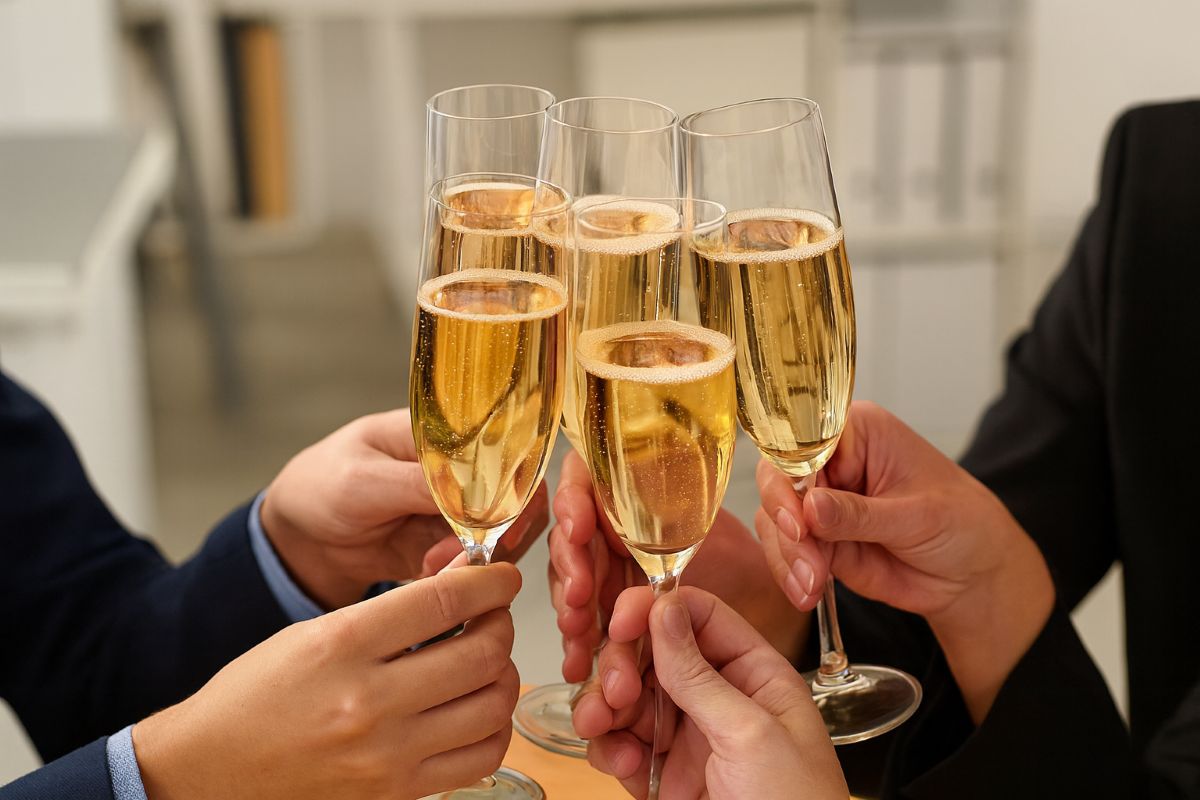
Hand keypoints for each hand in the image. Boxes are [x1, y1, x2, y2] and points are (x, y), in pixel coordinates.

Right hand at [135, 563, 522, 799]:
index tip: (501, 575)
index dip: (488, 582)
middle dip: (501, 625)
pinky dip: (494, 727)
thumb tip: (462, 583)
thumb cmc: (257, 695)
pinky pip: (480, 757)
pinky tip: (478, 708)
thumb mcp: (313, 632)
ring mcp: (387, 754)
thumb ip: (390, 612)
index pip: (444, 602)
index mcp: (342, 645)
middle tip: (494, 617)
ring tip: (488, 662)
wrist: (209, 770)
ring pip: (492, 705)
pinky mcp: (397, 792)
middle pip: (481, 653)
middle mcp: (369, 701)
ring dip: (503, 674)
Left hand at [261, 409, 548, 608]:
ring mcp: (461, 511)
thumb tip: (474, 494)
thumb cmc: (320, 486)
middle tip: (459, 556)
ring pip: (507, 536)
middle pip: (519, 496)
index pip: (509, 449)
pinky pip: (480, 564)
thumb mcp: (361, 479)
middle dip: (499, 533)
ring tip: (430, 566)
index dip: (517, 484)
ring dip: (477, 559)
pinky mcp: (452, 548)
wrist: (297, 539)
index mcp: (447, 433)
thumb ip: (417, 483)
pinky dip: (461, 578)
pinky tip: (426, 574)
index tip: (500, 519)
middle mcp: (464, 469)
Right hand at [586, 587, 846, 799]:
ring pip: (628, 698)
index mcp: (754, 674)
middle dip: (622, 665)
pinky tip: (618, 763)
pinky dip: (608, 748)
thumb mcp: (750, 734)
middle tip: (615, 691)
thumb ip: (699, 673)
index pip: (698, 616)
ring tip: (600, 725)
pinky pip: (620, 745)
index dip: (654, 610)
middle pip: (652, 653)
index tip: (621, 621)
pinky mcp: (664, 776)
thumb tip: (664, 608)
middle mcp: (719, 699)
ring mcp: (689, 738)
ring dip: (604, 707)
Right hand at [756, 400, 1053, 720]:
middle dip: (785, 525)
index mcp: (857, 432)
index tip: (797, 520)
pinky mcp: (816, 537)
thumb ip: (859, 514)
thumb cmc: (961, 525)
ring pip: (774, 519)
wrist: (971, 576)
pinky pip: (784, 549)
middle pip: (778, 480)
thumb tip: (809, 508)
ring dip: (788, 556)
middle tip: (808, 563)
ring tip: (813, 586)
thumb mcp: (917, 516)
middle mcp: (831, 461)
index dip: (790, 478)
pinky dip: (790, 572)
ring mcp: (819, 501)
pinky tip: (808, 593)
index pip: (803, 442)